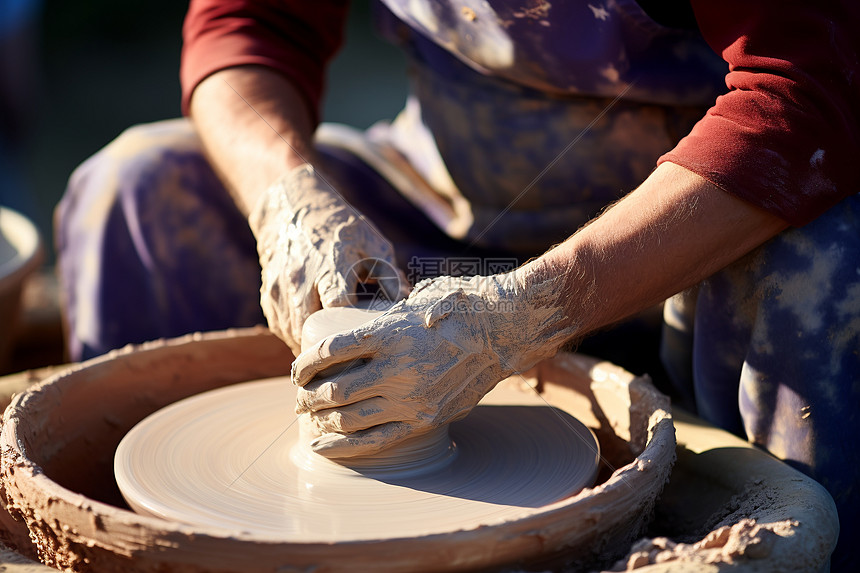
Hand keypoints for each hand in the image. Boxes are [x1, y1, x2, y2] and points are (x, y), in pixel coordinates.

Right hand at [249, 164, 408, 354]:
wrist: (292, 210)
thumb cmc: (341, 229)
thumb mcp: (371, 242)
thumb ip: (389, 274)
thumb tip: (408, 304)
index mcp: (331, 265)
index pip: (338, 305)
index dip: (351, 327)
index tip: (366, 342)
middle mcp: (301, 278)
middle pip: (310, 328)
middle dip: (328, 349)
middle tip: (349, 366)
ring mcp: (281, 288)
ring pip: (292, 334)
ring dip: (310, 350)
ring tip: (332, 365)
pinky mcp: (269, 295)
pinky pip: (281, 328)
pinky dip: (295, 340)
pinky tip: (313, 346)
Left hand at [291, 272, 574, 457]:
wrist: (505, 330)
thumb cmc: (459, 306)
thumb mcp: (414, 301)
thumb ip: (384, 319)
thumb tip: (358, 331)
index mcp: (390, 333)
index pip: (329, 352)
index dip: (305, 364)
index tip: (298, 370)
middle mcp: (397, 369)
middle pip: (334, 391)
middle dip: (307, 398)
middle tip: (300, 398)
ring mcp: (412, 399)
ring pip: (349, 419)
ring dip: (321, 421)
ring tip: (311, 418)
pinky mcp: (425, 420)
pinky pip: (375, 440)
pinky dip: (342, 447)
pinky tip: (322, 447)